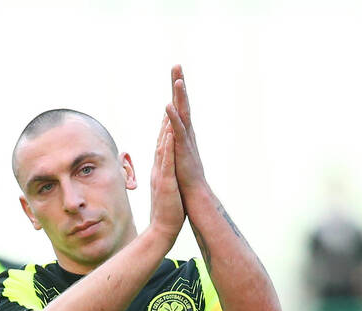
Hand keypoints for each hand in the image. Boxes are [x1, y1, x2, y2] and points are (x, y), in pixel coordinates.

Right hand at [148, 112, 184, 244]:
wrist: (163, 229)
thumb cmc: (168, 211)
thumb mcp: (167, 188)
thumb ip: (165, 176)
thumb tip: (166, 170)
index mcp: (160, 168)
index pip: (163, 143)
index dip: (166, 125)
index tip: (171, 107)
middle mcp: (158, 167)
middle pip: (161, 138)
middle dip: (166, 117)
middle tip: (170, 98)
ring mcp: (160, 173)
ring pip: (162, 145)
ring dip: (165, 126)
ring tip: (170, 106)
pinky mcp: (165, 181)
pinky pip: (166, 161)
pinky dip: (168, 146)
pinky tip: (171, 133)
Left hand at [166, 64, 206, 196]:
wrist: (193, 194)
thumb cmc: (184, 178)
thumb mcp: (176, 155)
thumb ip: (173, 143)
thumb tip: (170, 135)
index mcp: (182, 133)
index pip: (178, 107)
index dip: (176, 91)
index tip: (175, 74)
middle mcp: (186, 132)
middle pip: (182, 103)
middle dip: (179, 84)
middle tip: (177, 65)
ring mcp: (185, 140)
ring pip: (182, 113)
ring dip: (180, 96)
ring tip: (177, 80)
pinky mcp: (183, 149)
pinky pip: (177, 130)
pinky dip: (173, 118)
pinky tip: (168, 106)